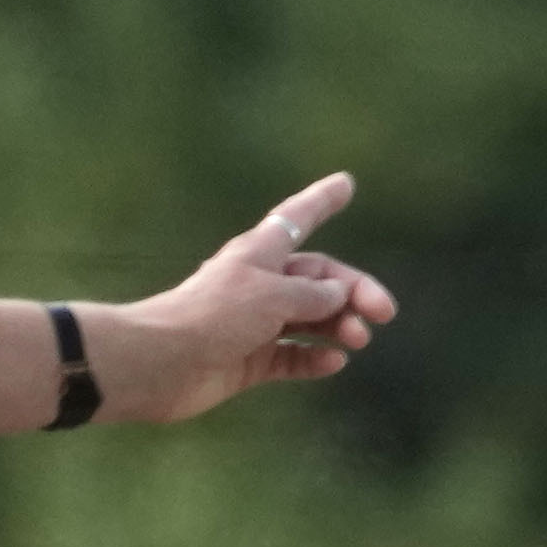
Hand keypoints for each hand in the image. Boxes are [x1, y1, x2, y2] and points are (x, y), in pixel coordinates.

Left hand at [107, 174, 399, 422]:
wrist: (163, 362)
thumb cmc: (214, 315)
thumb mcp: (273, 295)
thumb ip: (312, 294)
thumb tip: (338, 295)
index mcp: (260, 254)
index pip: (297, 218)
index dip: (322, 201)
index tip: (346, 184)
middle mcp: (260, 285)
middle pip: (317, 279)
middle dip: (352, 291)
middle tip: (384, 313)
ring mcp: (255, 324)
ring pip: (309, 320)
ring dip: (338, 326)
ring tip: (359, 338)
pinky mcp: (249, 360)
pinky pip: (292, 356)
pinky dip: (314, 359)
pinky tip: (334, 363)